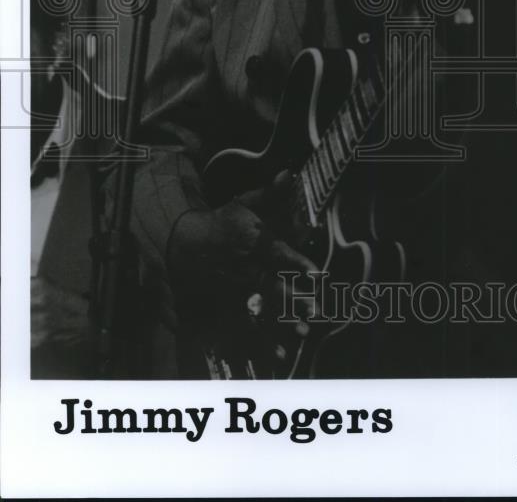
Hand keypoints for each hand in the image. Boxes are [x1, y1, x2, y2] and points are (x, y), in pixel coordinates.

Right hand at [167, 187, 318, 333]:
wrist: (186, 243)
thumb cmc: (223, 222)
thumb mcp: (244, 203)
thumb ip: (269, 193)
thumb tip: (288, 174)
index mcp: (252, 242)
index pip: (277, 252)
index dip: (297, 262)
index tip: (316, 273)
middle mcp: (245, 267)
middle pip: (272, 284)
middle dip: (293, 297)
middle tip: (316, 308)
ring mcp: (236, 288)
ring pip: (261, 307)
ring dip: (282, 321)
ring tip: (303, 332)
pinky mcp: (229, 303)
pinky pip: (246, 325)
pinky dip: (261, 342)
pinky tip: (279, 355)